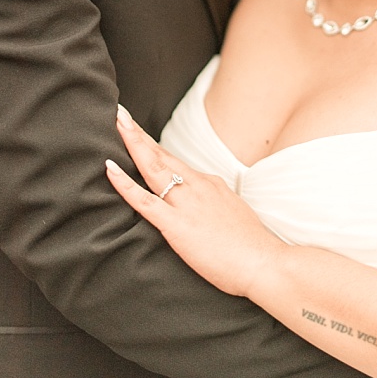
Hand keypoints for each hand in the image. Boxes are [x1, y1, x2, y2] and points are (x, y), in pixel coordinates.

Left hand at [105, 105, 281, 297]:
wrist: (266, 264)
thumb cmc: (253, 246)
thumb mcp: (234, 213)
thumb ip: (215, 203)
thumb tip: (204, 203)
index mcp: (210, 184)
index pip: (174, 160)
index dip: (153, 145)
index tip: (137, 131)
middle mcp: (197, 186)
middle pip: (162, 154)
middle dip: (138, 133)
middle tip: (120, 113)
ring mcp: (187, 203)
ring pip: (153, 166)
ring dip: (132, 143)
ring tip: (116, 123)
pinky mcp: (177, 225)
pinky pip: (144, 201)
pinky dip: (124, 183)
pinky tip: (110, 169)